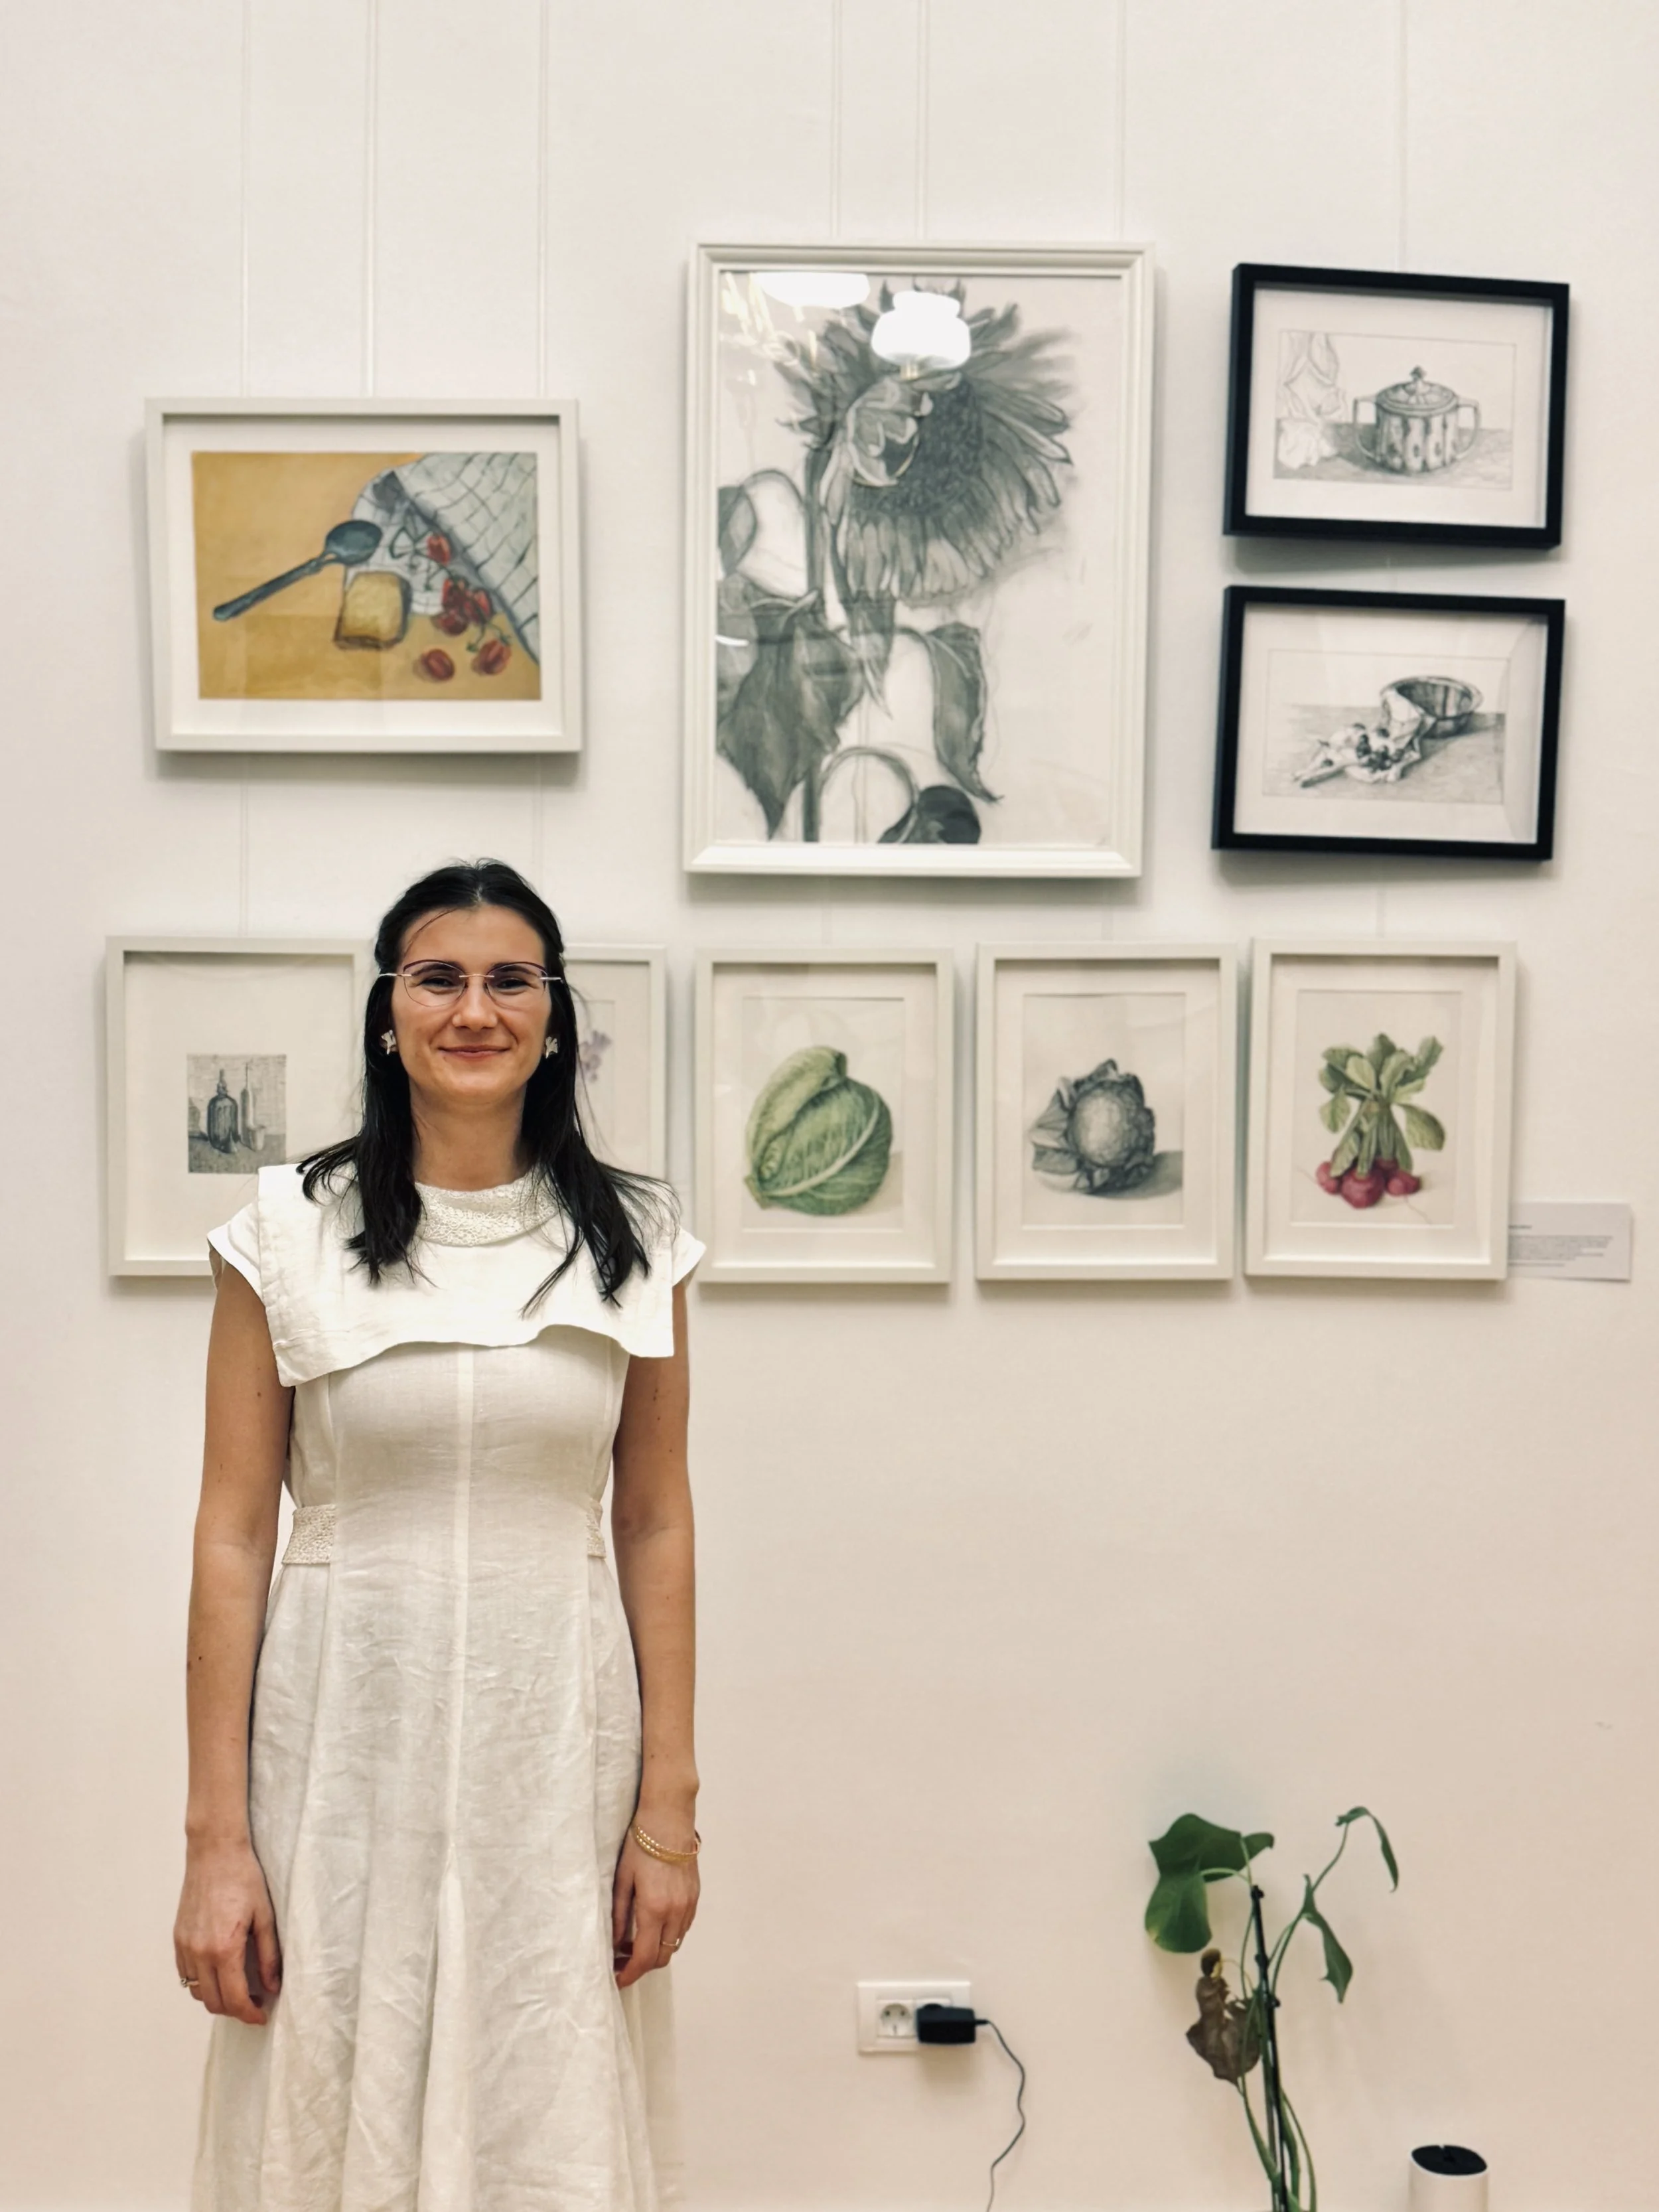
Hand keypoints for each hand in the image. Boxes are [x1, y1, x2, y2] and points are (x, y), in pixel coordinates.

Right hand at [174, 1839, 280, 2024]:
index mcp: (224, 1949)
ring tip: (238, 1987)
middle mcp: (199, 1953)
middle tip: (254, 2002)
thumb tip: (272, 1986)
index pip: (234, 1999)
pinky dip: (201, 1982)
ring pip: (197, 1992)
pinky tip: (219, 1971)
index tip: (261, 2016)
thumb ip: (268, 1955)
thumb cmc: (244, 1879)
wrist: (214, 1852)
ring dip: (217, 1997)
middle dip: (235, 2010)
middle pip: (214, 2002)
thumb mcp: (265, 1916)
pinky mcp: (177, 1939)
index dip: (249, 2014)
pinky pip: (186, 1974)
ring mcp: (185, 1947)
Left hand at [612, 1823, 698, 1988]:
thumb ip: (618, 1915)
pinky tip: (652, 1925)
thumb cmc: (640, 1845)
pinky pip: (682, 1928)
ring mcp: (689, 1905)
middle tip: (621, 1961)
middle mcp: (676, 1911)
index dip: (630, 1974)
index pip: (644, 1957)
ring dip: (655, 1950)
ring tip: (633, 1943)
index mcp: (654, 1908)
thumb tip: (615, 1944)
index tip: (617, 1979)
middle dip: (642, 1966)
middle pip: (662, 1957)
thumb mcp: (622, 1879)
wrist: (669, 1818)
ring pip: (674, 1944)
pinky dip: (667, 1935)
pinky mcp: (695, 1896)